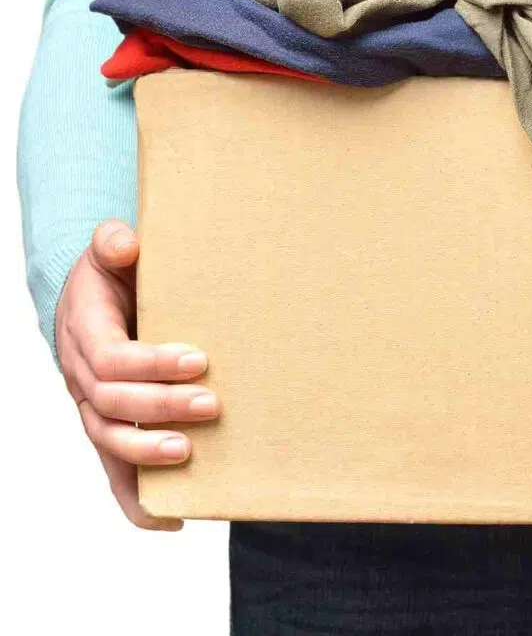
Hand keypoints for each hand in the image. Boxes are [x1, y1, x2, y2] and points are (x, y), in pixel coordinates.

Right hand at [55, 220, 219, 529]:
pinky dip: (136, 502)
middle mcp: (84, 376)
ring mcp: (94, 407)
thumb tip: (124, 244)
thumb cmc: (114, 276)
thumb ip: (114, 243)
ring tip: (188, 455)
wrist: (95, 300)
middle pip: (112, 403)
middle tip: (211, 404)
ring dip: (147, 454)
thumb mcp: (110, 252)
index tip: (200, 358)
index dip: (152, 362)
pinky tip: (170, 522)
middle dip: (161, 407)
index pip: (112, 358)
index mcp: (86, 333)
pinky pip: (114, 473)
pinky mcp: (111, 428)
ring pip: (109, 441)